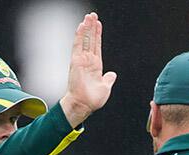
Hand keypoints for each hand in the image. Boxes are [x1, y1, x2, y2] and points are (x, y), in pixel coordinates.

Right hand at [59, 12, 116, 127]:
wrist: (84, 105)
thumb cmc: (92, 99)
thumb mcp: (105, 87)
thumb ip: (108, 79)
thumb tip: (112, 74)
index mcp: (96, 66)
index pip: (96, 46)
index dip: (97, 34)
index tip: (98, 24)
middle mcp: (88, 61)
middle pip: (90, 40)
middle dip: (92, 27)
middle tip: (92, 15)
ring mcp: (81, 60)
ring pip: (85, 40)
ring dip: (87, 28)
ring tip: (88, 17)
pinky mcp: (76, 62)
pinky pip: (78, 46)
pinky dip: (80, 35)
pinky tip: (81, 26)